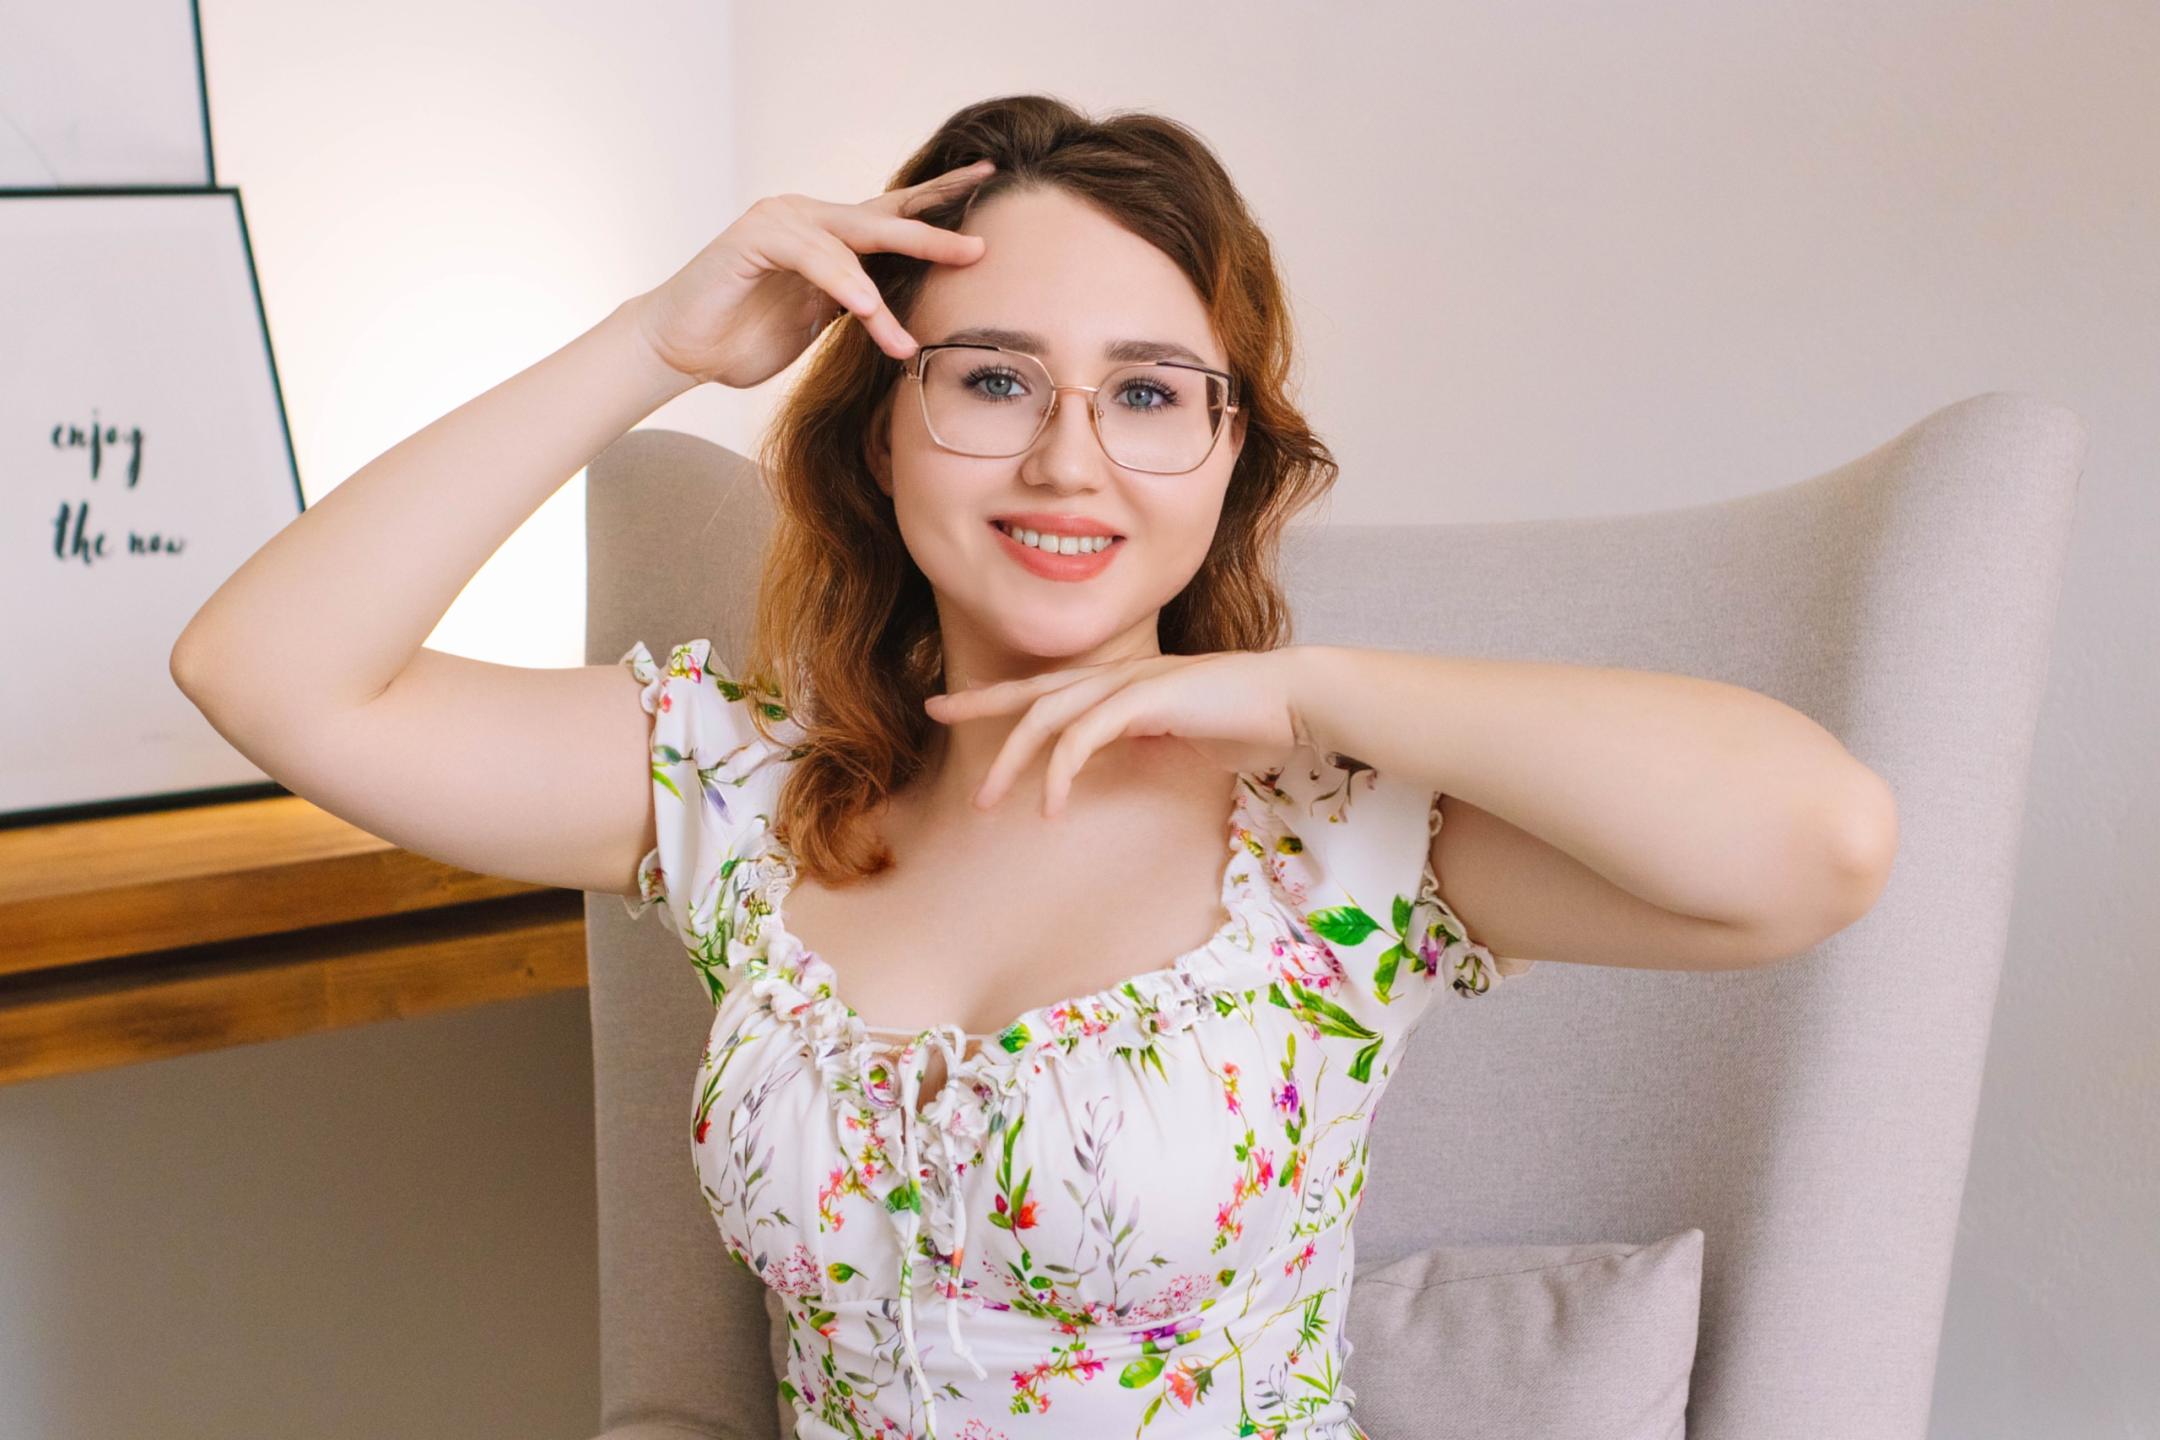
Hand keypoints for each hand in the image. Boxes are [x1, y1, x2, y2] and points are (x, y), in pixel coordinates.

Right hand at [627, 159, 996, 388]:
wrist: (680, 348)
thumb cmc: (745, 338)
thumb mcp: (819, 322)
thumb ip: (859, 304)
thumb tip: (912, 312)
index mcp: (830, 235)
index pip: (894, 214)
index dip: (941, 203)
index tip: (990, 186)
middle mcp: (809, 217)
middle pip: (885, 217)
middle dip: (936, 231)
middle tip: (981, 247)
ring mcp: (781, 221)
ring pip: (853, 241)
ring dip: (886, 290)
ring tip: (911, 335)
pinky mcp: (753, 237)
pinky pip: (813, 257)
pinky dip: (844, 284)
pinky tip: (868, 311)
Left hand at [923, 649, 1316, 817]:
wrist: (1294, 701)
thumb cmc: (1245, 721)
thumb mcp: (1179, 738)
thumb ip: (1142, 742)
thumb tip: (1113, 761)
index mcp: (1121, 682)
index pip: (1046, 687)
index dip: (995, 694)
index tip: (949, 702)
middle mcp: (1117, 675)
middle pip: (1032, 691)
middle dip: (979, 706)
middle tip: (934, 715)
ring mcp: (1130, 683)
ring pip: (1049, 716)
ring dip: (1013, 760)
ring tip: (988, 801)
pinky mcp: (1146, 700)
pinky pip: (1085, 736)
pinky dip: (1062, 771)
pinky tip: (1052, 807)